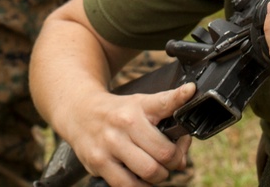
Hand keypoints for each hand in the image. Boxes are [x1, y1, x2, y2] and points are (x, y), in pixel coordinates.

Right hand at [64, 83, 195, 186]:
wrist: (79, 112)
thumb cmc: (118, 111)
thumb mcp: (142, 103)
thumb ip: (168, 116)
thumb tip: (184, 150)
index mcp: (139, 106)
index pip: (165, 102)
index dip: (181, 98)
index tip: (190, 92)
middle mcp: (125, 124)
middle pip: (164, 152)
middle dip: (175, 160)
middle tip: (174, 159)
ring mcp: (110, 145)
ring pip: (148, 171)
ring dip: (160, 176)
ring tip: (158, 170)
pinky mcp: (98, 163)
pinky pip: (127, 185)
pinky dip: (141, 186)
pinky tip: (142, 179)